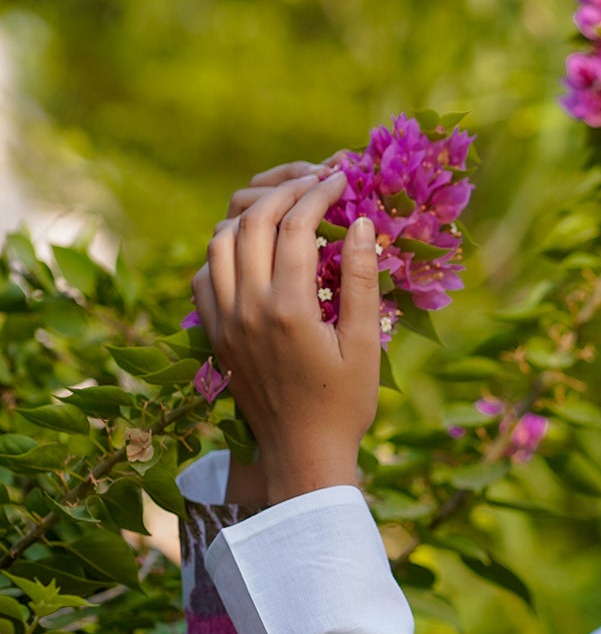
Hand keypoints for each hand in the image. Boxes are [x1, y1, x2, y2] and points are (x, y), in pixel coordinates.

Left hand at [204, 161, 332, 507]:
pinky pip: (204, 274)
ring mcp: (223, 320)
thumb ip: (361, 280)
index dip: (319, 192)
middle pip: (254, 219)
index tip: (340, 178)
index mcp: (289, 308)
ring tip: (282, 207)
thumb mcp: (365, 344)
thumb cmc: (344, 404)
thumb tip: (362, 223)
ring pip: (220, 239)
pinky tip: (252, 250)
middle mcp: (248, 307)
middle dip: (285, 190)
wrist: (302, 454)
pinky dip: (224, 250)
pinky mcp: (213, 334)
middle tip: (314, 181)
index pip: (296, 224)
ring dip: (250, 214)